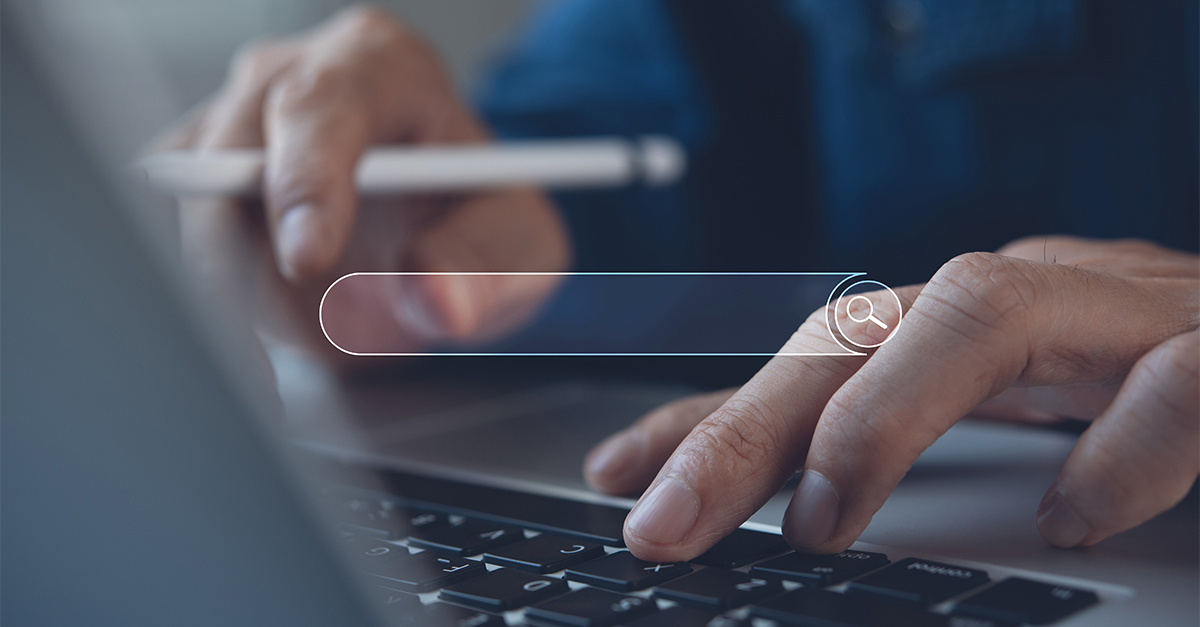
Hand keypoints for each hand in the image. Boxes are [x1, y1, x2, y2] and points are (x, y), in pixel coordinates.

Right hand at [150, 6, 568, 358]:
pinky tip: (301, 331)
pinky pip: (191, 257)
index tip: (307, 260)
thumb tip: (432, 303)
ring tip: (339, 334)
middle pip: (227, 164)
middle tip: (322, 343)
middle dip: (261, 272)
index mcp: (377, 66)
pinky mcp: (199, 187)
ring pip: (199, 221)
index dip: (306, 184)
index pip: (320, 108)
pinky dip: (240, 312)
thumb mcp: (516, 233)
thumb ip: (483, 263)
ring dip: (257, 302)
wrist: (442, 208)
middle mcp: (286, 82)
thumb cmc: (476, 202)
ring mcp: (230, 131)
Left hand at [585, 236, 1197, 560]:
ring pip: (983, 315)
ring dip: (886, 417)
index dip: (710, 418)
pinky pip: (1167, 382)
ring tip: (824, 516)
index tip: (618, 478)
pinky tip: (1074, 517)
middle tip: (667, 520)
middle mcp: (1024, 299)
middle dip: (749, 425)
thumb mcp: (1003, 409)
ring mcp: (1120, 314)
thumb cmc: (1148, 379)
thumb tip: (795, 515)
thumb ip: (906, 445)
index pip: (813, 359)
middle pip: (860, 330)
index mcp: (963, 324)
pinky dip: (1114, 452)